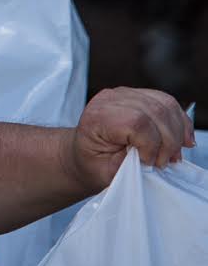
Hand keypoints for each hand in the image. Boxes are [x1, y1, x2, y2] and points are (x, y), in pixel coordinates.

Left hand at [66, 87, 194, 192]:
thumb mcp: (104, 171)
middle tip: (163, 162)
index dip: (150, 145)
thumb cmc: (92, 161)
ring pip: (166, 106)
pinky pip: (168, 103)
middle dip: (168, 142)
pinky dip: (180, 122)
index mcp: (97, 116)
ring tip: (171, 154)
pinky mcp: (139, 95)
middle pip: (156, 112)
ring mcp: (126, 94)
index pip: (137, 122)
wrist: (84, 150)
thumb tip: (150, 159)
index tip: (148, 162)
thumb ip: (126, 164)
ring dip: (177, 134)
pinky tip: (181, 140)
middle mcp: (111, 100)